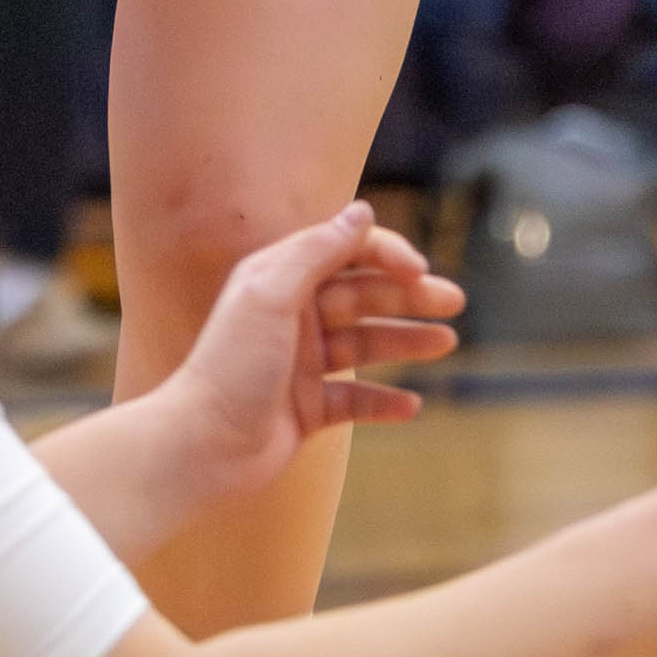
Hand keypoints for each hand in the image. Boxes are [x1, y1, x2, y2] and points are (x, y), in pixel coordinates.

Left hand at [153, 203, 464, 507]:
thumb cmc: (231, 364)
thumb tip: (362, 211)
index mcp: (280, 279)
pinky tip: (412, 404)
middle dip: (409, 296)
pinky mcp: (308, 408)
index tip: (419, 271)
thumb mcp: (271, 293)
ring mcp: (302, 364)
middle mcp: (293, 316)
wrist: (201, 445)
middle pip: (362, 296)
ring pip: (365, 344)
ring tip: (447, 343)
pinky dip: (384, 401)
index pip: (345, 252)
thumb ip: (317, 249)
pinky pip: (356, 400)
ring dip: (406, 341)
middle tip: (454, 301)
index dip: (386, 254)